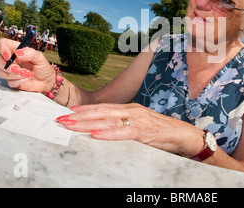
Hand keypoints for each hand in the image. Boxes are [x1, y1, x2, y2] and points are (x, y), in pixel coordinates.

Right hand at [0, 38, 54, 94]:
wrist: (46, 81)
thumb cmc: (43, 67)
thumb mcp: (40, 58)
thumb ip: (30, 53)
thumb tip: (18, 52)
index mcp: (16, 50)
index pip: (3, 44)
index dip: (2, 49)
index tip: (9, 57)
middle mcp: (11, 59)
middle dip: (7, 66)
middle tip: (19, 69)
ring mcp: (9, 70)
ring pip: (1, 72)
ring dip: (14, 75)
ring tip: (27, 73)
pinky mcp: (11, 80)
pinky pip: (9, 82)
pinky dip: (19, 81)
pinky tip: (27, 79)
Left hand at [57, 103, 203, 156]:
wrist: (183, 135)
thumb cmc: (161, 132)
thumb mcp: (139, 126)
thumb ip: (124, 126)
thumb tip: (104, 131)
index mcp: (130, 109)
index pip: (103, 107)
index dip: (85, 110)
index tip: (68, 112)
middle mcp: (132, 111)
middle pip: (101, 111)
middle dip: (79, 116)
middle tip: (60, 119)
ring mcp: (137, 119)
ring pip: (107, 120)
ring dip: (87, 123)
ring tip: (70, 125)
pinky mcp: (144, 131)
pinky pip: (122, 132)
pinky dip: (107, 133)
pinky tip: (94, 134)